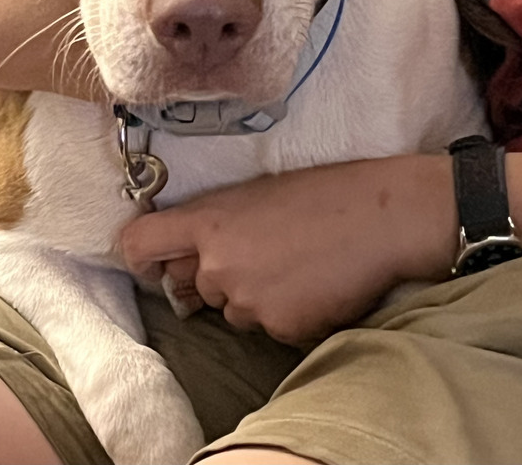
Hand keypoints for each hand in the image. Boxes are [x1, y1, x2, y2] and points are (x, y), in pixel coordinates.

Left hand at [121, 156, 457, 344]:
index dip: (141, 256)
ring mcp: (247, 301)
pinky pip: (267, 327)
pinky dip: (284, 312)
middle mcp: (218, 265)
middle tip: (256, 253)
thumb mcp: (255, 193)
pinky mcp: (279, 328)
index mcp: (209, 221)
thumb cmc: (322, 194)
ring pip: (231, 309)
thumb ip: (216, 222)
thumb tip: (195, 248)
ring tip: (294, 264)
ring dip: (251, 296)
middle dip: (213, 276)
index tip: (152, 261)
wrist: (382, 218)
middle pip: (188, 284)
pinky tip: (312, 285)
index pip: (139, 244)